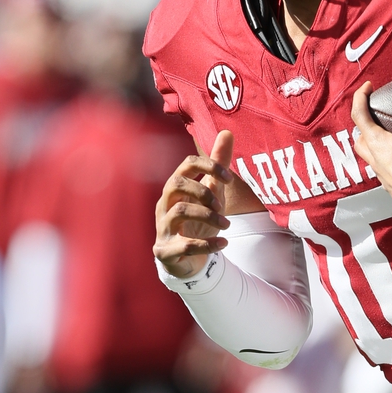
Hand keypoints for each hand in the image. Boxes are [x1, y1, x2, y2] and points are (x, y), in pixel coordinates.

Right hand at [153, 130, 234, 278]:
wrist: (188, 260)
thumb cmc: (198, 221)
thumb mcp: (212, 192)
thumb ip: (218, 165)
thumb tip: (227, 132)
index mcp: (176, 187)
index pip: (187, 163)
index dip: (209, 166)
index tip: (229, 179)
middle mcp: (164, 204)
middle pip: (176, 183)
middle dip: (203, 191)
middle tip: (221, 206)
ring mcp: (162, 227)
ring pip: (179, 211)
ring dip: (208, 217)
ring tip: (227, 225)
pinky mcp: (165, 251)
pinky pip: (184, 245)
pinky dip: (208, 244)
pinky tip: (224, 243)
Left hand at [351, 76, 391, 216]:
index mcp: (377, 143)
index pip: (359, 115)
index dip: (360, 98)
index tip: (367, 88)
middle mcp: (376, 161)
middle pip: (361, 141)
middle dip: (364, 128)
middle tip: (376, 119)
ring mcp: (385, 178)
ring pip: (374, 161)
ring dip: (379, 149)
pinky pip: (389, 175)